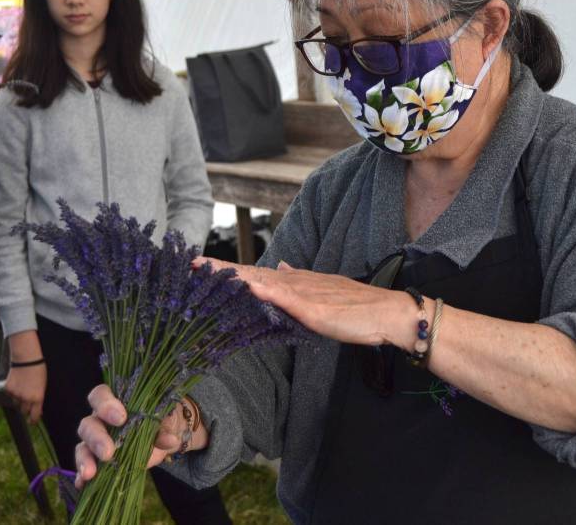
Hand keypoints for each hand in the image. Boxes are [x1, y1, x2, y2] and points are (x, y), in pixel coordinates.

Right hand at [5, 331, 46, 422]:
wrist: (26, 359)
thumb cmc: (38, 370)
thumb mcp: (42, 386)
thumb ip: (39, 398)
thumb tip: (37, 410)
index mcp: (37, 398)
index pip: (34, 416)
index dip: (33, 421)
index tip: (32, 422)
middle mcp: (26, 399)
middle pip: (24, 411)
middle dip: (26, 408)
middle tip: (28, 400)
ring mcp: (16, 394)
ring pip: (16, 403)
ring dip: (19, 400)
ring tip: (23, 388)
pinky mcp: (8, 390)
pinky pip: (10, 395)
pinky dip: (13, 392)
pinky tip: (18, 383)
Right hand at [74, 385, 203, 488]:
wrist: (165, 438)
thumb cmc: (162, 420)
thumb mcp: (167, 421)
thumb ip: (166, 427)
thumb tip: (169, 439)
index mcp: (115, 401)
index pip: (100, 395)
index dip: (106, 405)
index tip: (121, 418)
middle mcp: (100, 420)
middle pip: (88, 424)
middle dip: (96, 438)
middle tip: (108, 453)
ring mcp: (95, 441)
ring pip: (83, 446)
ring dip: (85, 459)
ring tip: (91, 473)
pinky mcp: (97, 461)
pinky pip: (84, 467)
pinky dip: (82, 476)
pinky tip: (83, 484)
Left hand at [197, 258, 418, 347]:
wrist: (387, 312)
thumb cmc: (357, 309)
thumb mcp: (321, 293)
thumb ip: (298, 282)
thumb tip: (279, 266)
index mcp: (295, 282)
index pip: (254, 275)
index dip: (227, 270)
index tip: (199, 265)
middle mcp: (296, 282)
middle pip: (250, 273)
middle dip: (219, 268)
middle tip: (187, 262)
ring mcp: (304, 294)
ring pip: (261, 281)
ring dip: (233, 275)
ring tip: (205, 269)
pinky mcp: (314, 309)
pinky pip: (286, 298)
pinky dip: (265, 291)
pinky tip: (248, 287)